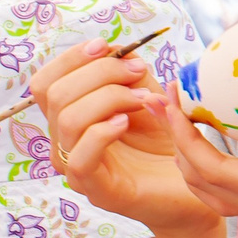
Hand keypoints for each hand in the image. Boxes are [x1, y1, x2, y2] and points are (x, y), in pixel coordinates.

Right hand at [31, 43, 225, 237]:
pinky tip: (126, 123)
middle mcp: (64, 143)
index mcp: (69, 119)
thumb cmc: (166, 140)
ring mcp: (76, 168)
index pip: (45, 84)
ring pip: (68, 120)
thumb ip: (126, 72)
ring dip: (109, 97)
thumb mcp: (146, 94)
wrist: (193, 184)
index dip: (70, 59)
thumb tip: (112, 51)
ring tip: (144, 100)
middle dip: (100, 73)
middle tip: (138, 73)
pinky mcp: (96, 190)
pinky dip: (102, 132)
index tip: (107, 47)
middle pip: (56, 95)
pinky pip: (81, 157)